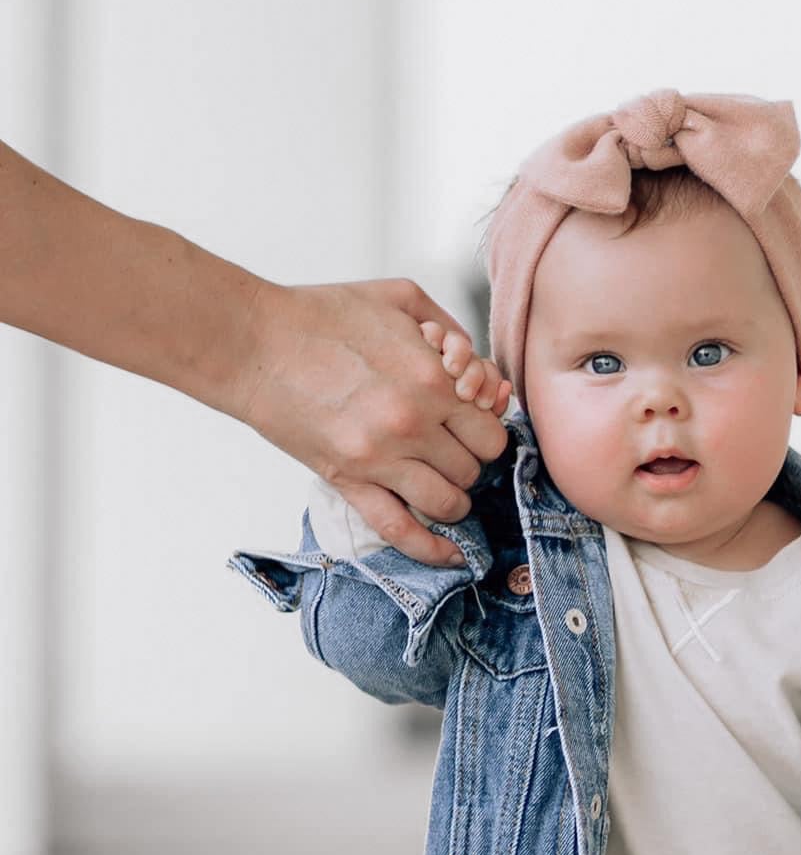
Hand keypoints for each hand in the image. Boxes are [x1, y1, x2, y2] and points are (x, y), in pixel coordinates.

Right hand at [235, 278, 512, 566]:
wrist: (253, 343)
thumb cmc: (322, 314)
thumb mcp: (398, 297)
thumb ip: (449, 327)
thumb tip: (477, 368)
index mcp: (433, 379)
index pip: (492, 433)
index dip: (486, 433)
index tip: (472, 430)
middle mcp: (413, 424)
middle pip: (474, 470)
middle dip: (469, 465)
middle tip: (451, 454)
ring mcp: (380, 458)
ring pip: (448, 504)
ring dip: (453, 502)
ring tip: (441, 488)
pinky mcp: (348, 482)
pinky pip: (401, 530)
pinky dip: (431, 550)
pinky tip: (450, 557)